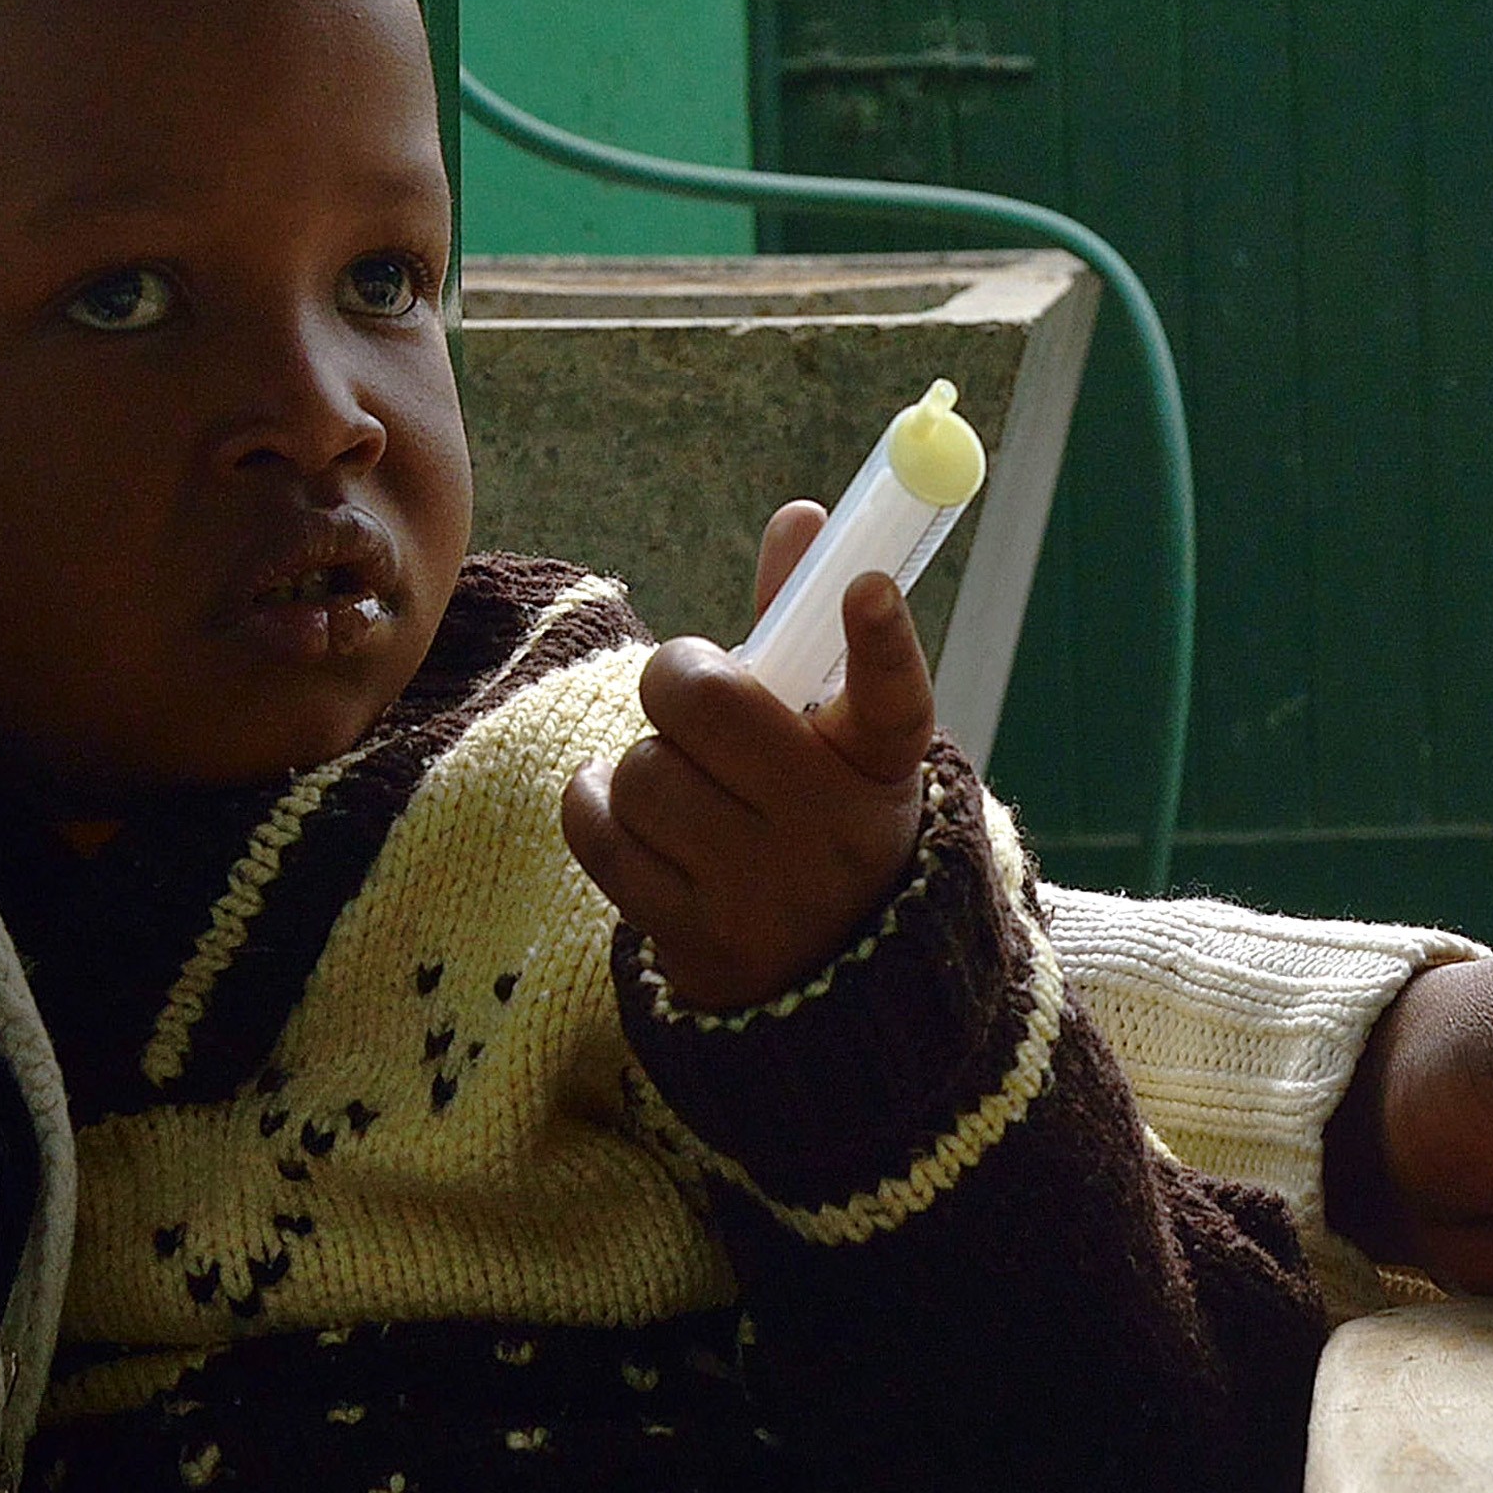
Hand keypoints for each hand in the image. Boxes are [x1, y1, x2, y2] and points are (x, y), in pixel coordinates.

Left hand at [564, 499, 933, 1007]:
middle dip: (679, 677)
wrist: (814, 978)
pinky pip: (599, 829)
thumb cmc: (809, 810)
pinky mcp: (696, 939)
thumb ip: (802, 625)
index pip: (895, 696)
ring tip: (680, 784)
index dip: (882, 639)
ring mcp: (769, 893)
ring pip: (644, 771)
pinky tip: (632, 817)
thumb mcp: (828, 728)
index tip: (868, 586)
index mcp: (882, 765)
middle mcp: (838, 830)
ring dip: (643, 762)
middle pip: (710, 703)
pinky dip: (596, 806)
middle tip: (689, 689)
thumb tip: (799, 514)